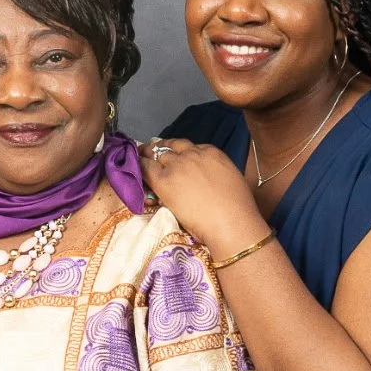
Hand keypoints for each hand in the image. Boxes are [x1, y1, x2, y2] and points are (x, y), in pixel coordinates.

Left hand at [140, 139, 268, 259]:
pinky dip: (137, 167)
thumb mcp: (231, 182)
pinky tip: (131, 169)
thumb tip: (211, 183)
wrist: (232, 223)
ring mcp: (177, 166)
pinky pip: (145, 169)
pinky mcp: (164, 181)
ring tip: (137, 157)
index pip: (189, 147)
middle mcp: (193, 154)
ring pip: (155, 154)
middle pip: (171, 146)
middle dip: (160, 148)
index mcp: (212, 153)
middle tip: (150, 152)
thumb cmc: (239, 211)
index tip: (173, 157)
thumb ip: (218, 176)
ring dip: (145, 155)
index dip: (178, 152)